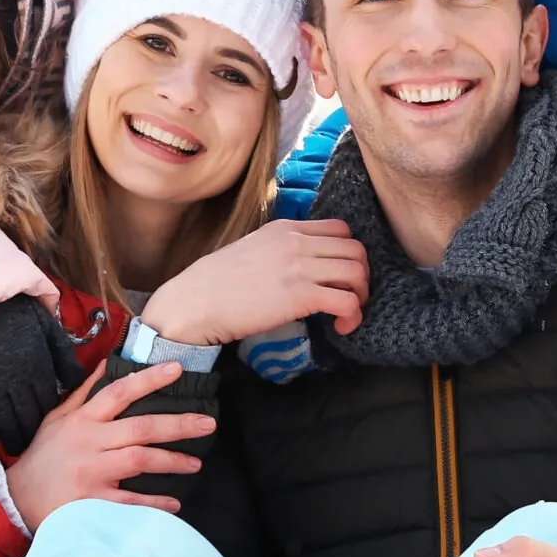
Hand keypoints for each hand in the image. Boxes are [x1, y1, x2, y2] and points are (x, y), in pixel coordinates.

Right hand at [0, 295, 86, 451]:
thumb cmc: (21, 319)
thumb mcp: (49, 334)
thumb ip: (65, 360)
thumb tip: (82, 379)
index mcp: (38, 368)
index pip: (49, 401)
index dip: (54, 418)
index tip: (61, 434)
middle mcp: (17, 380)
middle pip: (28, 416)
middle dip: (34, 435)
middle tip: (42, 454)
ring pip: (5, 419)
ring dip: (12, 437)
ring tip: (18, 449)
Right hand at [4, 360, 213, 521]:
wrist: (14, 498)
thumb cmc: (43, 456)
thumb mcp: (57, 418)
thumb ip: (85, 393)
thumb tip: (108, 365)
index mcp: (82, 419)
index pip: (119, 392)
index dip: (149, 379)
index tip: (177, 370)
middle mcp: (88, 442)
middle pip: (140, 427)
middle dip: (178, 424)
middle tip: (208, 423)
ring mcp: (90, 472)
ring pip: (139, 460)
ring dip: (172, 461)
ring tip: (195, 463)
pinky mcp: (90, 502)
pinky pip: (130, 502)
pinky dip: (154, 503)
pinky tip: (174, 504)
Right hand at [139, 220, 368, 345]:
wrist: (195, 303)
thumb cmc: (215, 283)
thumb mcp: (251, 249)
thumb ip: (279, 250)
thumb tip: (299, 266)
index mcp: (286, 228)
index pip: (340, 229)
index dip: (349, 254)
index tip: (341, 275)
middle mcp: (297, 242)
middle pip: (356, 250)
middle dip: (362, 276)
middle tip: (351, 297)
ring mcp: (300, 267)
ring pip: (357, 272)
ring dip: (361, 296)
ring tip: (347, 314)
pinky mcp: (300, 296)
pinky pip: (347, 300)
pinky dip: (353, 315)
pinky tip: (341, 327)